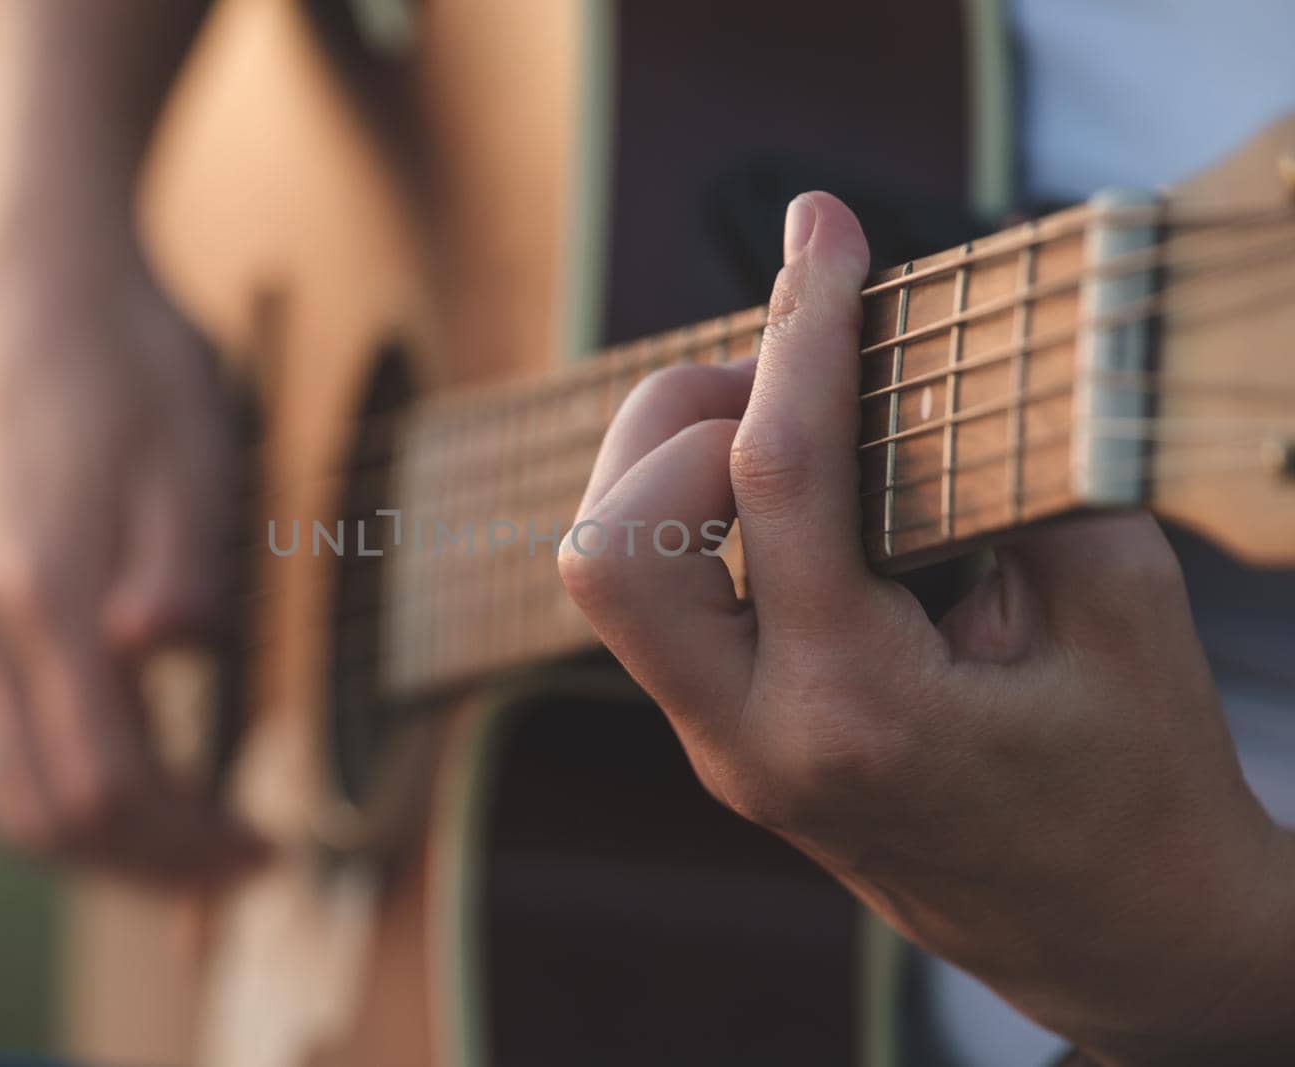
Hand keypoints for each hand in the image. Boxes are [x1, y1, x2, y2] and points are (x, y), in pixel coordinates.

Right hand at [0, 236, 261, 883]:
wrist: (43, 301)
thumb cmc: (135, 372)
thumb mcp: (192, 454)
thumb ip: (181, 564)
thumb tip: (166, 651)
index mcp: (46, 596)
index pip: (107, 784)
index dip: (188, 841)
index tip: (265, 848)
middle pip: (49, 816)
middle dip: (150, 866)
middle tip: (242, 864)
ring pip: (13, 795)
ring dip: (105, 845)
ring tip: (196, 842)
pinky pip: (6, 749)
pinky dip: (73, 794)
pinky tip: (143, 784)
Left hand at [559, 192, 1294, 1062]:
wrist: (1111, 936)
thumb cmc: (1135, 781)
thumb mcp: (1115, 608)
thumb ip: (1012, 476)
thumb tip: (913, 365)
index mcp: (861, 714)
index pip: (778, 483)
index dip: (800, 329)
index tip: (821, 227)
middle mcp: (757, 740)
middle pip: (607, 551)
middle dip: (676, 423)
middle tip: (781, 382)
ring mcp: (724, 750)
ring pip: (604, 581)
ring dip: (666, 468)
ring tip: (777, 426)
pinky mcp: (723, 741)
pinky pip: (654, 605)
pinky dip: (690, 518)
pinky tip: (778, 494)